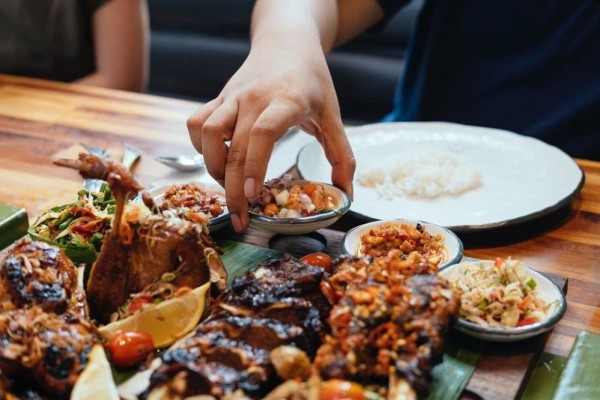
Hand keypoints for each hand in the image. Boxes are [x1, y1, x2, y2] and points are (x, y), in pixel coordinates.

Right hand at [187, 38, 354, 232]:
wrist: (287, 42)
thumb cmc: (312, 81)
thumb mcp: (333, 115)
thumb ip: (342, 156)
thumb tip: (346, 195)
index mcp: (287, 100)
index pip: (263, 132)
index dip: (254, 165)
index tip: (253, 195)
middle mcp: (254, 97)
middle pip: (234, 146)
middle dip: (232, 189)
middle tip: (240, 218)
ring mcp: (232, 96)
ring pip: (207, 133)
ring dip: (213, 167)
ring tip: (229, 186)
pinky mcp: (218, 97)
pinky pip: (196, 122)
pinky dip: (199, 146)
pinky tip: (216, 159)